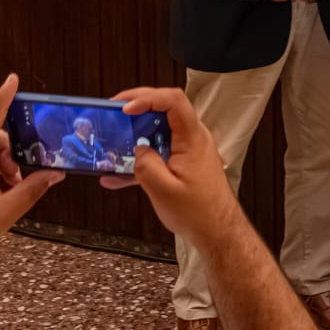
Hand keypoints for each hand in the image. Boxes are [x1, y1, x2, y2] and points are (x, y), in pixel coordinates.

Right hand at [101, 86, 238, 246]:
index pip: (173, 101)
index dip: (147, 98)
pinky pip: (159, 152)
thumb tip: (138, 149)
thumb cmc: (199, 213)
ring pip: (159, 130)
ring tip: (112, 139)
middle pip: (165, 108)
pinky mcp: (183, 163)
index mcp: (193, 138)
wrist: (217, 232)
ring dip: (135, 134)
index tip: (125, 108)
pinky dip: (139, 160)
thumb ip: (145, 165)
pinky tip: (116, 176)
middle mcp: (193, 138)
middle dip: (137, 106)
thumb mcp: (163, 189)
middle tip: (113, 111)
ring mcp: (189, 150)